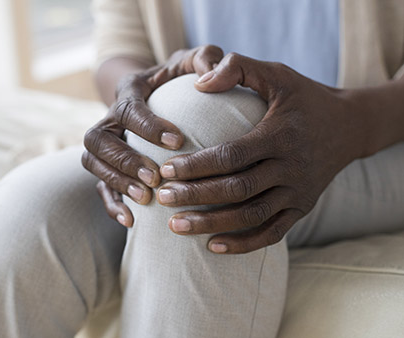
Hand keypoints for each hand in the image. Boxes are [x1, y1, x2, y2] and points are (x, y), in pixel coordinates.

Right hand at [82, 45, 223, 226]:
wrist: (158, 93)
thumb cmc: (180, 80)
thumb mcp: (193, 62)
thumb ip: (206, 58)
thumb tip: (210, 78)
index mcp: (129, 91)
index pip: (128, 109)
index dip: (148, 126)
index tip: (178, 141)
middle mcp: (110, 117)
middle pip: (97, 139)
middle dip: (125, 160)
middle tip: (156, 177)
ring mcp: (106, 143)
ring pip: (92, 162)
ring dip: (116, 182)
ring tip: (145, 198)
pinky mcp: (108, 164)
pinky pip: (99, 185)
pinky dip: (112, 203)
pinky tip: (132, 220)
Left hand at [157, 53, 363, 253]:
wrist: (349, 126)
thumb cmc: (305, 98)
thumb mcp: (276, 74)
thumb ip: (238, 68)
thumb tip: (198, 84)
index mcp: (280, 135)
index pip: (232, 155)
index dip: (197, 165)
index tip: (166, 170)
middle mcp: (291, 167)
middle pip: (237, 190)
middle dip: (196, 197)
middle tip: (162, 198)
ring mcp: (298, 192)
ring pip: (251, 216)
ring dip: (212, 224)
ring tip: (176, 226)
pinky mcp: (302, 208)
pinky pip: (272, 233)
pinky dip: (244, 244)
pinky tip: (213, 246)